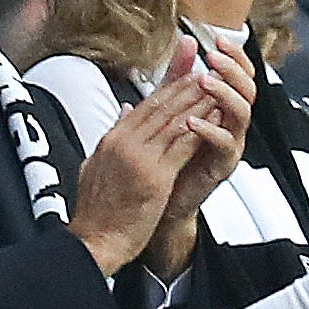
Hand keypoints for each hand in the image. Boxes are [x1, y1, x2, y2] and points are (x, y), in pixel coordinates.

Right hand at [68, 38, 208, 275]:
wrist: (94, 240)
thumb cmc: (96, 211)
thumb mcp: (95, 166)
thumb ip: (112, 138)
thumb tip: (122, 116)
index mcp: (111, 140)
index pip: (144, 104)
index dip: (167, 83)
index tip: (183, 69)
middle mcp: (123, 143)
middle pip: (160, 106)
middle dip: (186, 85)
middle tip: (205, 68)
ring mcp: (139, 158)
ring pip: (173, 121)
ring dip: (197, 101)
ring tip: (214, 87)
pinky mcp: (154, 176)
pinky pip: (182, 146)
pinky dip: (199, 128)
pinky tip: (212, 118)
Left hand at [143, 38, 256, 277]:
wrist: (162, 197)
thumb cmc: (169, 151)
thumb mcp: (171, 108)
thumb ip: (178, 78)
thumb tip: (184, 42)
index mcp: (222, 108)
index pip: (239, 76)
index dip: (233, 57)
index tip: (215, 39)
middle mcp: (232, 124)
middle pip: (248, 90)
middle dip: (233, 71)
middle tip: (214, 58)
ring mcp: (230, 145)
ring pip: (242, 115)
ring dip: (225, 95)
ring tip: (205, 81)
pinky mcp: (221, 166)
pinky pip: (225, 146)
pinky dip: (211, 131)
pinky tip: (192, 121)